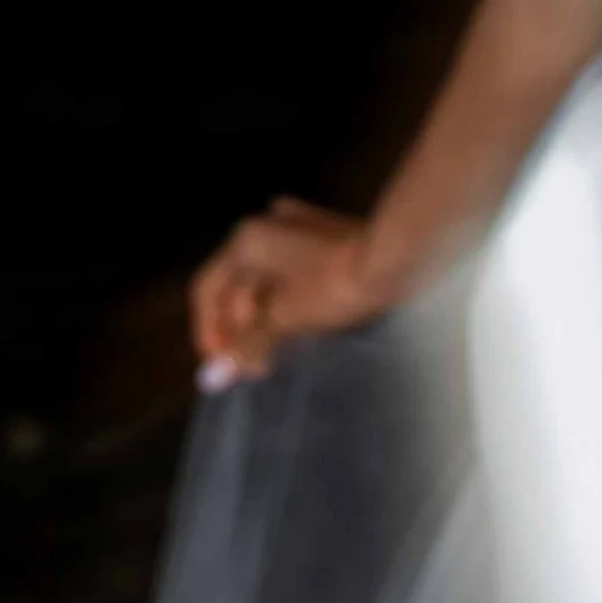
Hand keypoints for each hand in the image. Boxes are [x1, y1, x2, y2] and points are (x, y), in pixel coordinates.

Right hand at [188, 197, 387, 390]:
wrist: (394, 259)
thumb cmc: (333, 286)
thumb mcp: (285, 318)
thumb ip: (246, 345)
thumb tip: (212, 378)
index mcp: (246, 240)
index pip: (207, 289)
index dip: (208, 331)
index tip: (219, 365)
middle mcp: (264, 224)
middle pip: (235, 285)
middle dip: (239, 330)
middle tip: (252, 370)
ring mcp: (295, 225)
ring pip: (263, 280)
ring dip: (261, 320)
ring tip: (272, 358)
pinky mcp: (323, 236)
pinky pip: (288, 273)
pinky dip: (283, 303)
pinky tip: (294, 331)